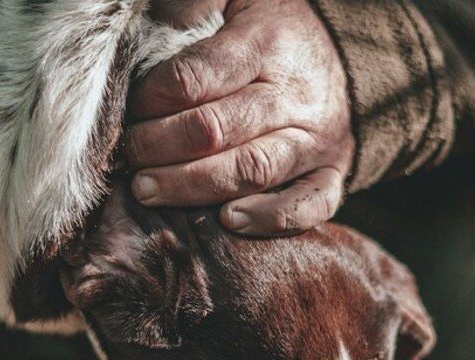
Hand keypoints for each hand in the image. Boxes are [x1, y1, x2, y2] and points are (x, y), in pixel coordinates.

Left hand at [127, 0, 353, 235]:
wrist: (348, 58)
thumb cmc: (272, 33)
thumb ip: (193, 2)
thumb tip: (155, 16)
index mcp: (265, 44)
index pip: (196, 78)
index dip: (151, 100)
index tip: (127, 111)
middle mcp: (292, 95)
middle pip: (215, 130)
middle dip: (158, 147)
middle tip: (126, 158)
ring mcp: (314, 139)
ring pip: (251, 171)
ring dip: (192, 187)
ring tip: (148, 191)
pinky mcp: (331, 173)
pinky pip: (308, 204)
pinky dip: (269, 218)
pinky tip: (228, 221)